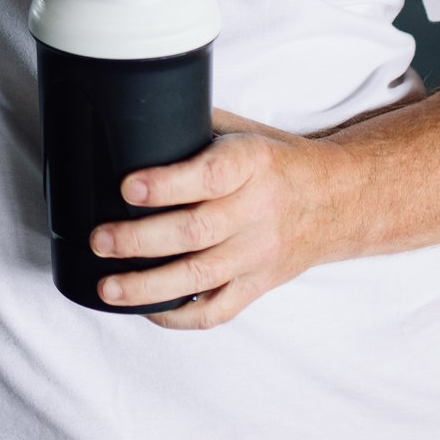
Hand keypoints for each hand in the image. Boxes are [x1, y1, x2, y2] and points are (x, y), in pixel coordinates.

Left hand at [89, 110, 359, 329]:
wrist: (338, 200)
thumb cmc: (276, 161)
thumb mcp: (243, 132)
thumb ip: (194, 128)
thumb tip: (129, 122)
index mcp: (253, 163)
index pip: (210, 175)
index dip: (167, 184)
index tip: (127, 187)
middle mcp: (258, 210)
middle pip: (196, 231)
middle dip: (140, 240)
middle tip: (100, 239)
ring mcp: (259, 253)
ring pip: (202, 276)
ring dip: (149, 286)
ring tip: (108, 286)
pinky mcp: (259, 284)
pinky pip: (218, 310)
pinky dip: (181, 317)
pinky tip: (147, 310)